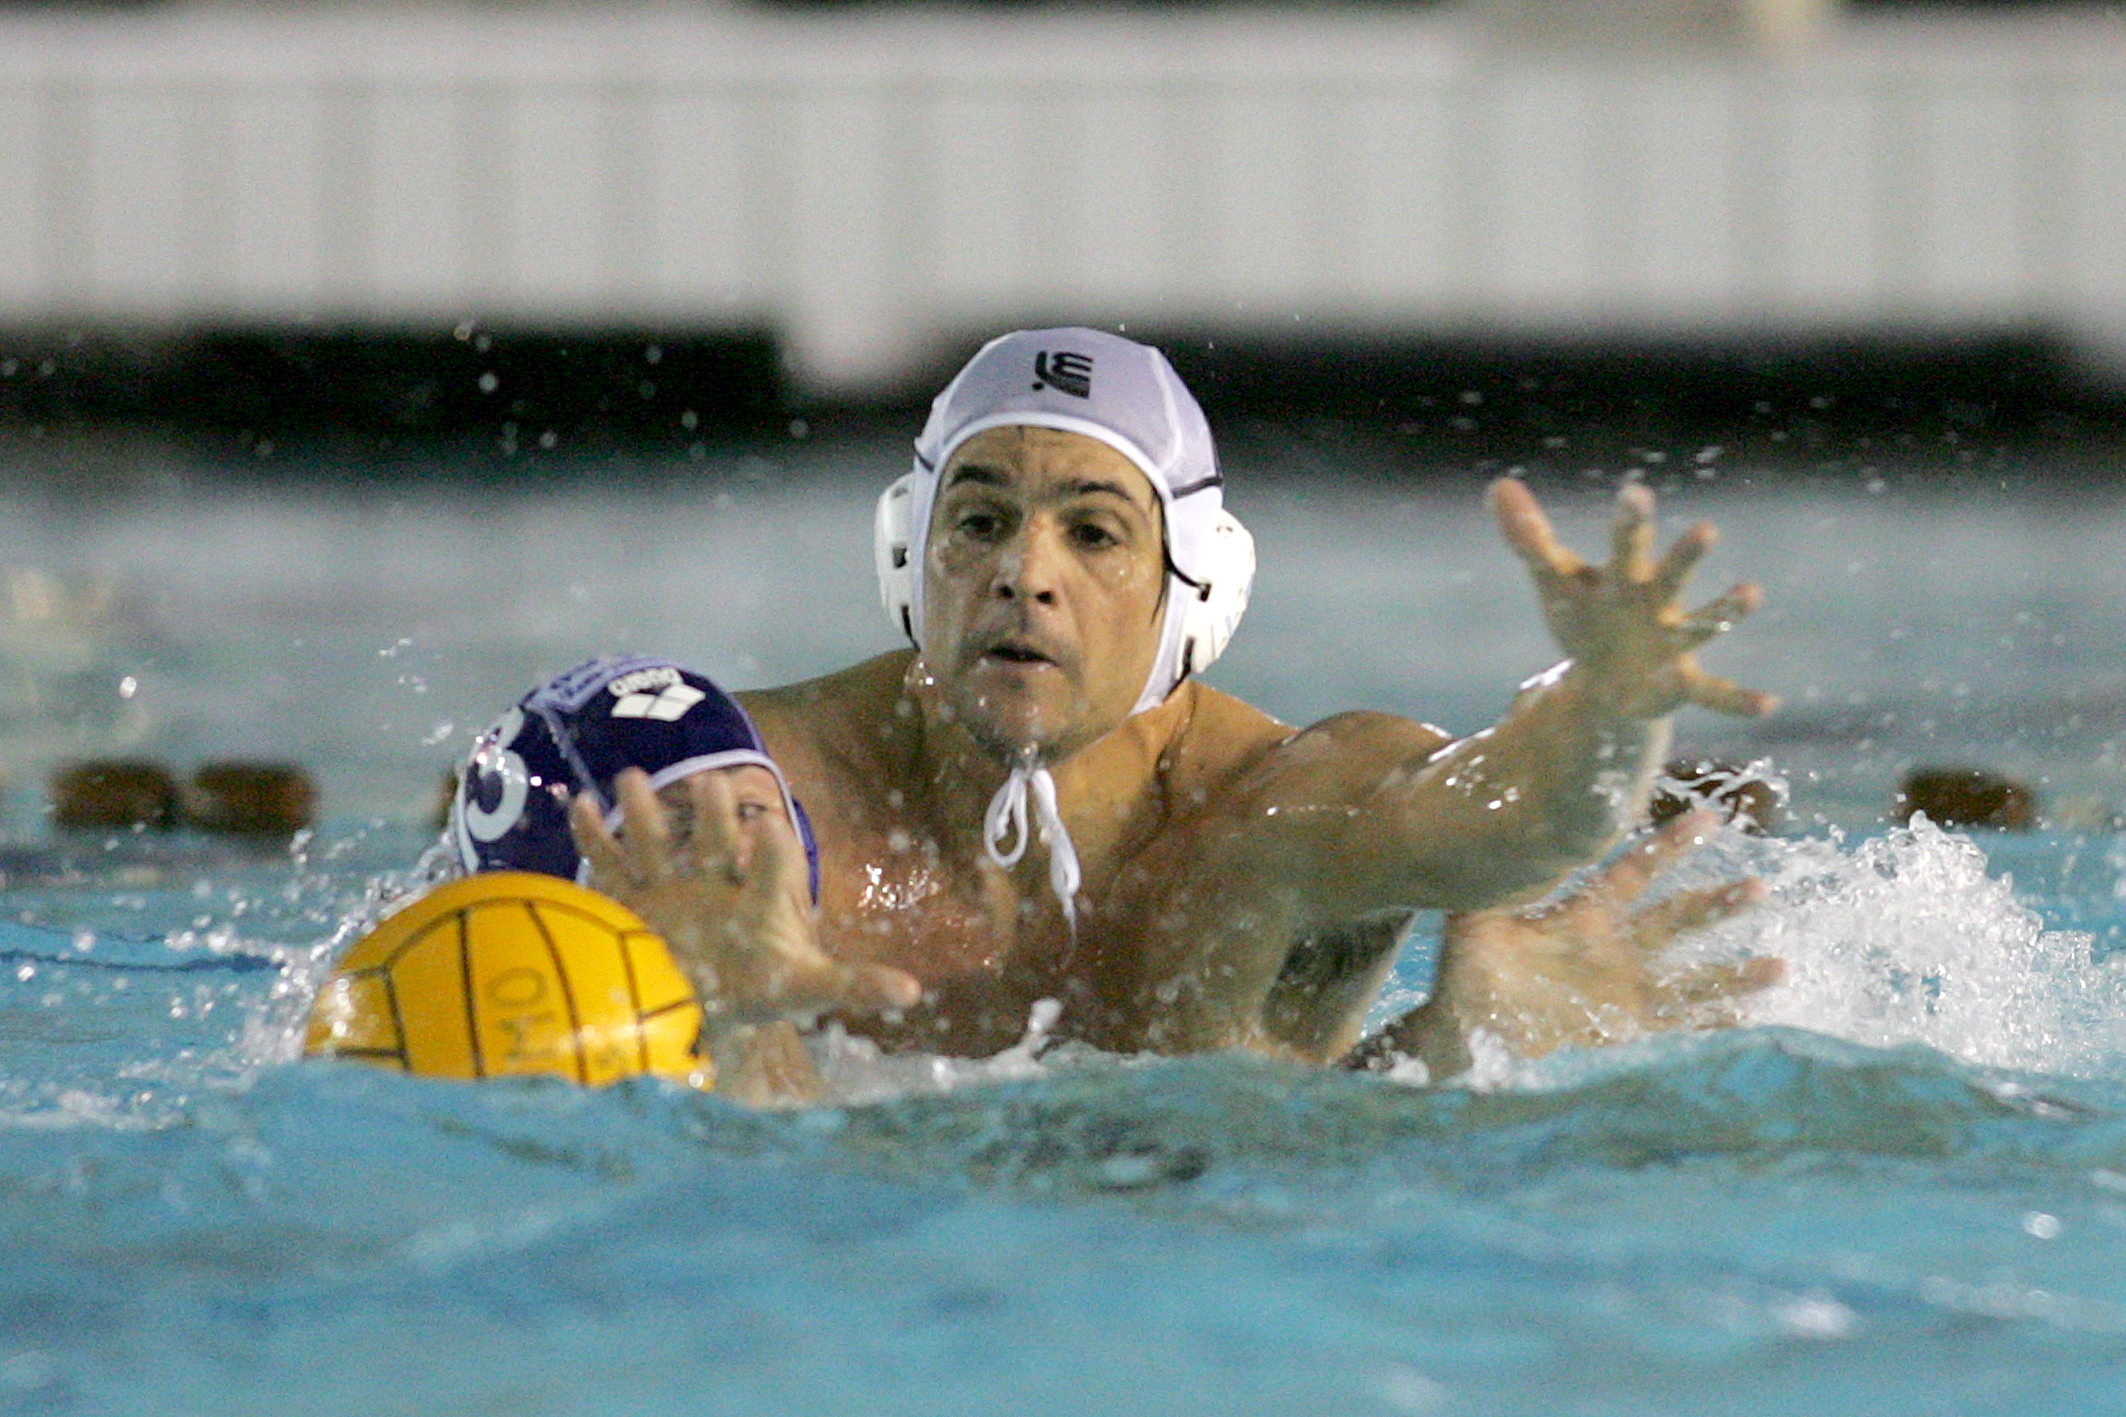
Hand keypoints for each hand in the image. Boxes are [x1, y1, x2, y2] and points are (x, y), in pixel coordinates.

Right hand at [570, 768, 920, 1023]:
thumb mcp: (803, 988)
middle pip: (715, 844)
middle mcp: (715, 884)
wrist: (701, 1001)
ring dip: (644, 812)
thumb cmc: (755, 990)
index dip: (770, 854)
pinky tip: (577, 802)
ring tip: (631, 776)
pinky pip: (610, 865)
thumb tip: (915, 992)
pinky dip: (593, 836)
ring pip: (657, 844)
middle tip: (711, 782)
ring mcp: (670, 889)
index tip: (770, 827)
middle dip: (712, 816)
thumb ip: (854, 984)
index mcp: (757, 899)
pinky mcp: (629, 902)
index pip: (769, 871)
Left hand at [1401, 809, 1781, 1070]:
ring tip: (1780, 967)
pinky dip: (1712, 1026)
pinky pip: (1675, 1026)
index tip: (1709, 821)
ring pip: (1689, 976)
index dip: (1669, 849)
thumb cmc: (1467, 972)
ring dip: (1733, 974)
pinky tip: (1751, 1025)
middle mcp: (1613, 949)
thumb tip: (1489, 844)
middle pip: (1675, 921)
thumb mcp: (1472, 925)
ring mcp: (1623, 990)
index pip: (1633, 874)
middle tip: (1759, 889)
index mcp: (1583, 916)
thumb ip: (1486, 889)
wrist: (1467, 1029)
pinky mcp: (1623, 1029)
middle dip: (1717, 906)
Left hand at [1491, 477, 1775, 719]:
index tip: (1635, 493)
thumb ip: (1529, 538)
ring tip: (1750, 593)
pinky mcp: (1681, 684)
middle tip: (1706, 529)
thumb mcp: (1554, 583)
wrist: (1606, 681)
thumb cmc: (1586, 618)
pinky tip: (1769, 705)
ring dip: (1725, 611)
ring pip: (1703, 624)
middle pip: (1672, 575)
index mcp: (1624, 576)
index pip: (1626, 544)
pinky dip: (1740, 700)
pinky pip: (1716, 693)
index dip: (1630, 522)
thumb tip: (1498, 485)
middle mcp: (1656, 603)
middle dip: (1685, 556)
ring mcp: (1673, 642)